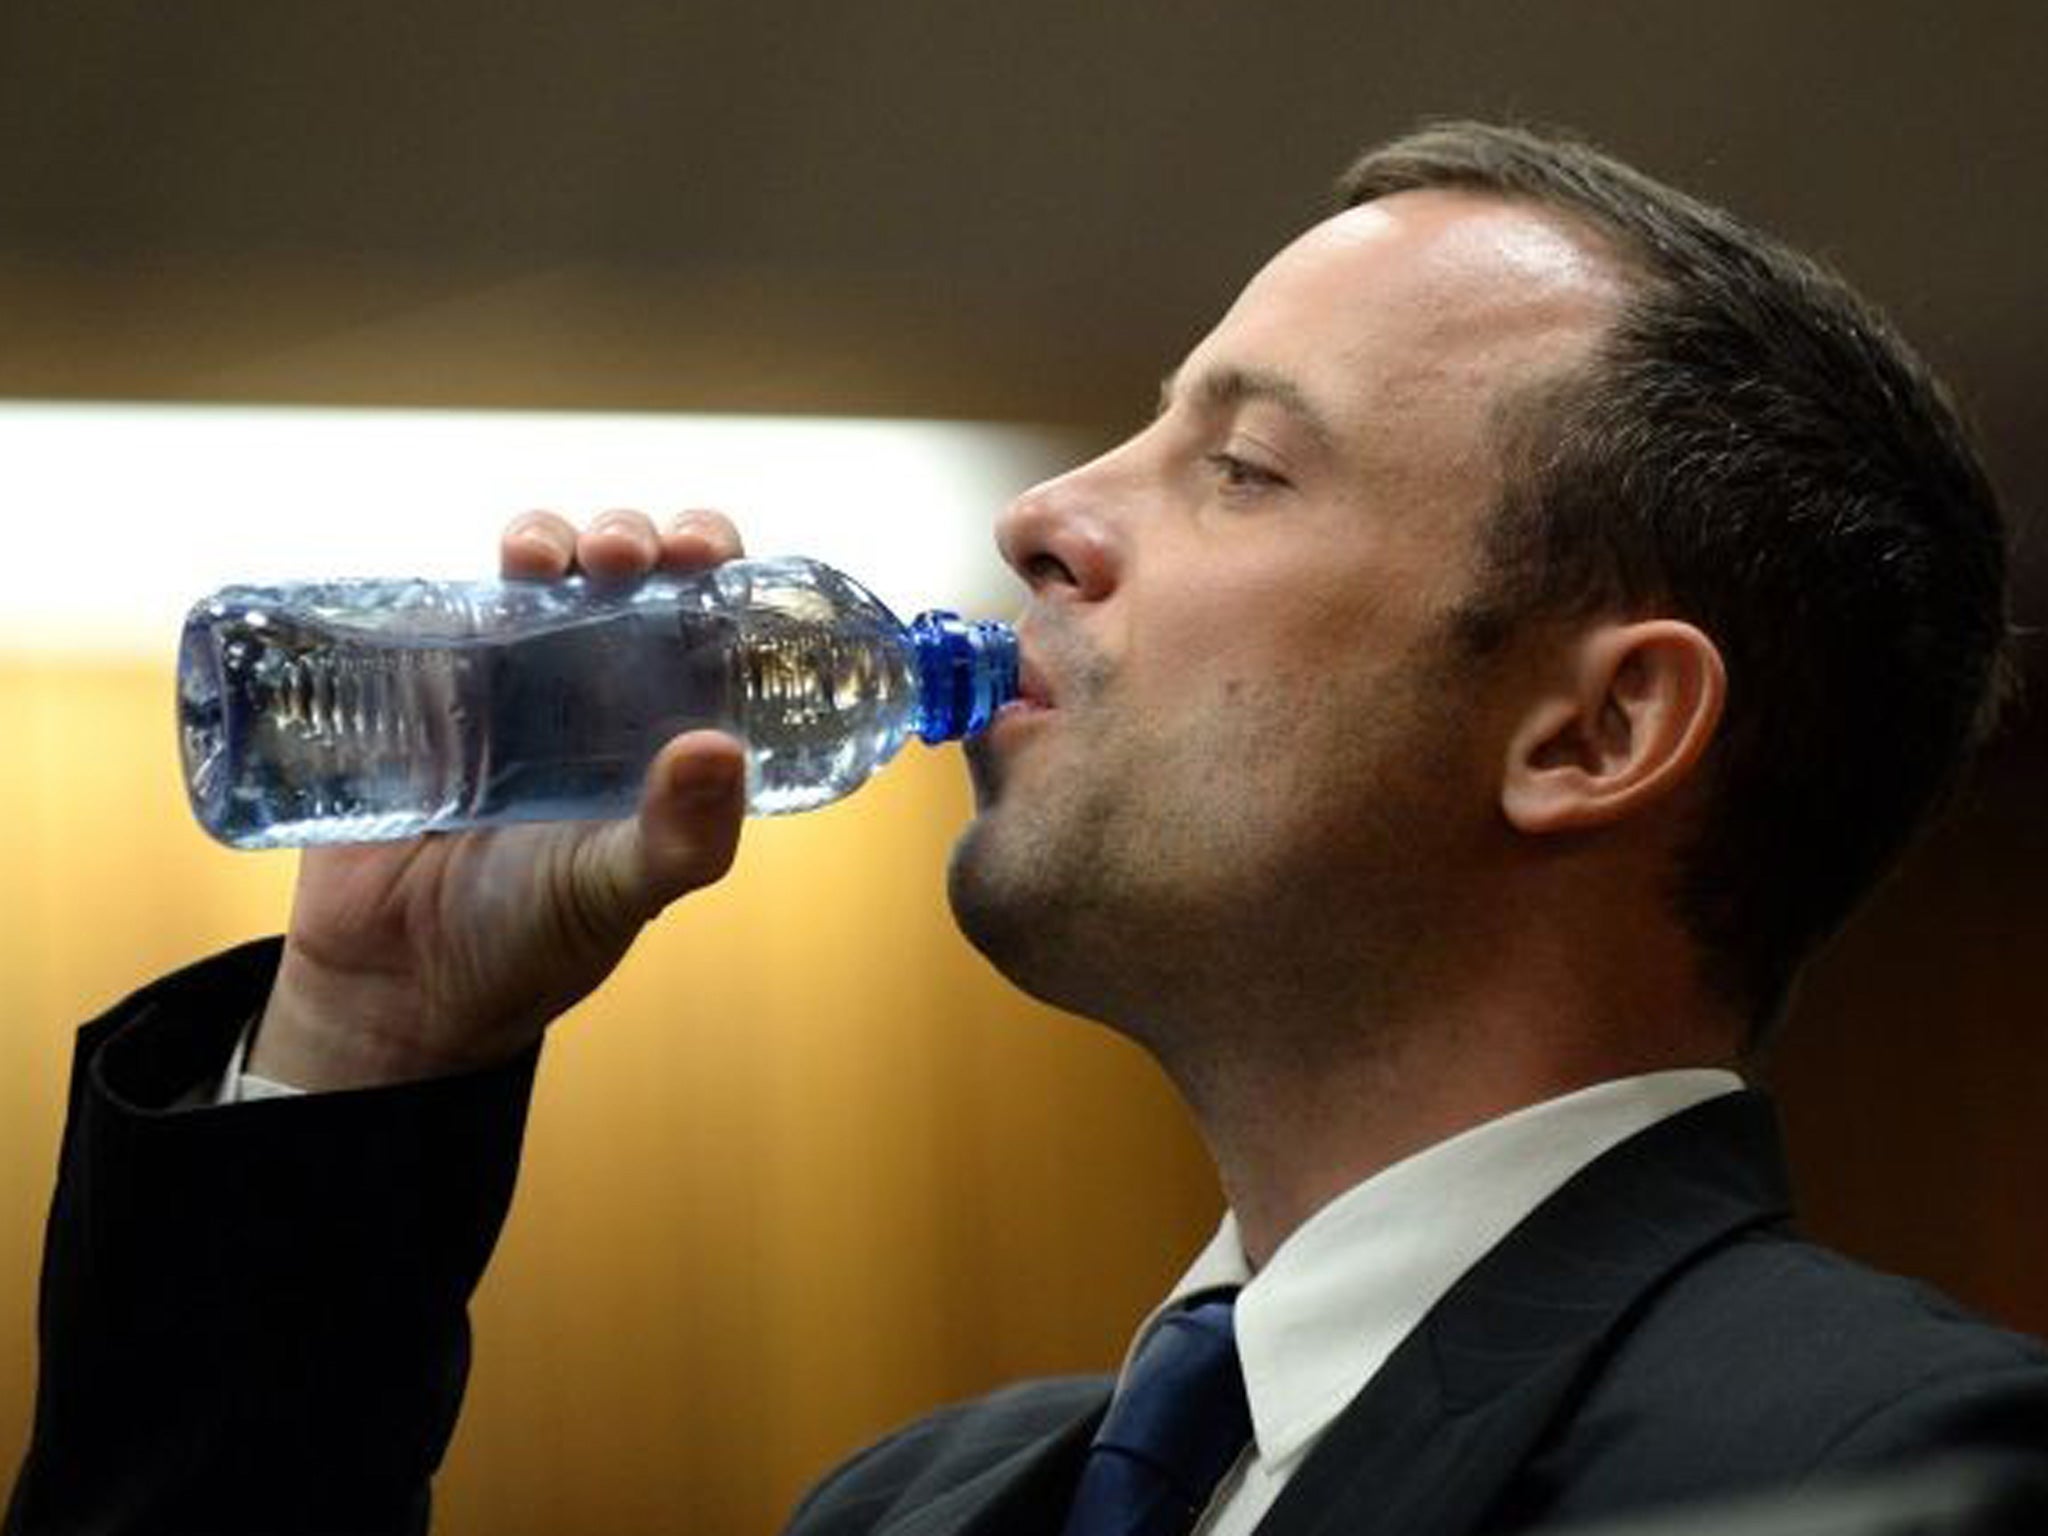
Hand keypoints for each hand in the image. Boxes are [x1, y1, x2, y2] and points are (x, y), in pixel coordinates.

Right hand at [248, 510, 749, 1089]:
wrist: (401, 988)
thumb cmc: (534, 942)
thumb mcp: (620, 891)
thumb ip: (681, 837)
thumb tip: (723, 748)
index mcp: (662, 719)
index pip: (705, 614)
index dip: (713, 563)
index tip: (705, 551)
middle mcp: (592, 684)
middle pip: (624, 569)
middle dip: (631, 535)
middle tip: (625, 553)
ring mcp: (503, 678)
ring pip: (533, 572)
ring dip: (545, 537)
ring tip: (540, 558)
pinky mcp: (418, 688)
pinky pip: (431, 610)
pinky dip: (442, 582)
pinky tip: (456, 590)